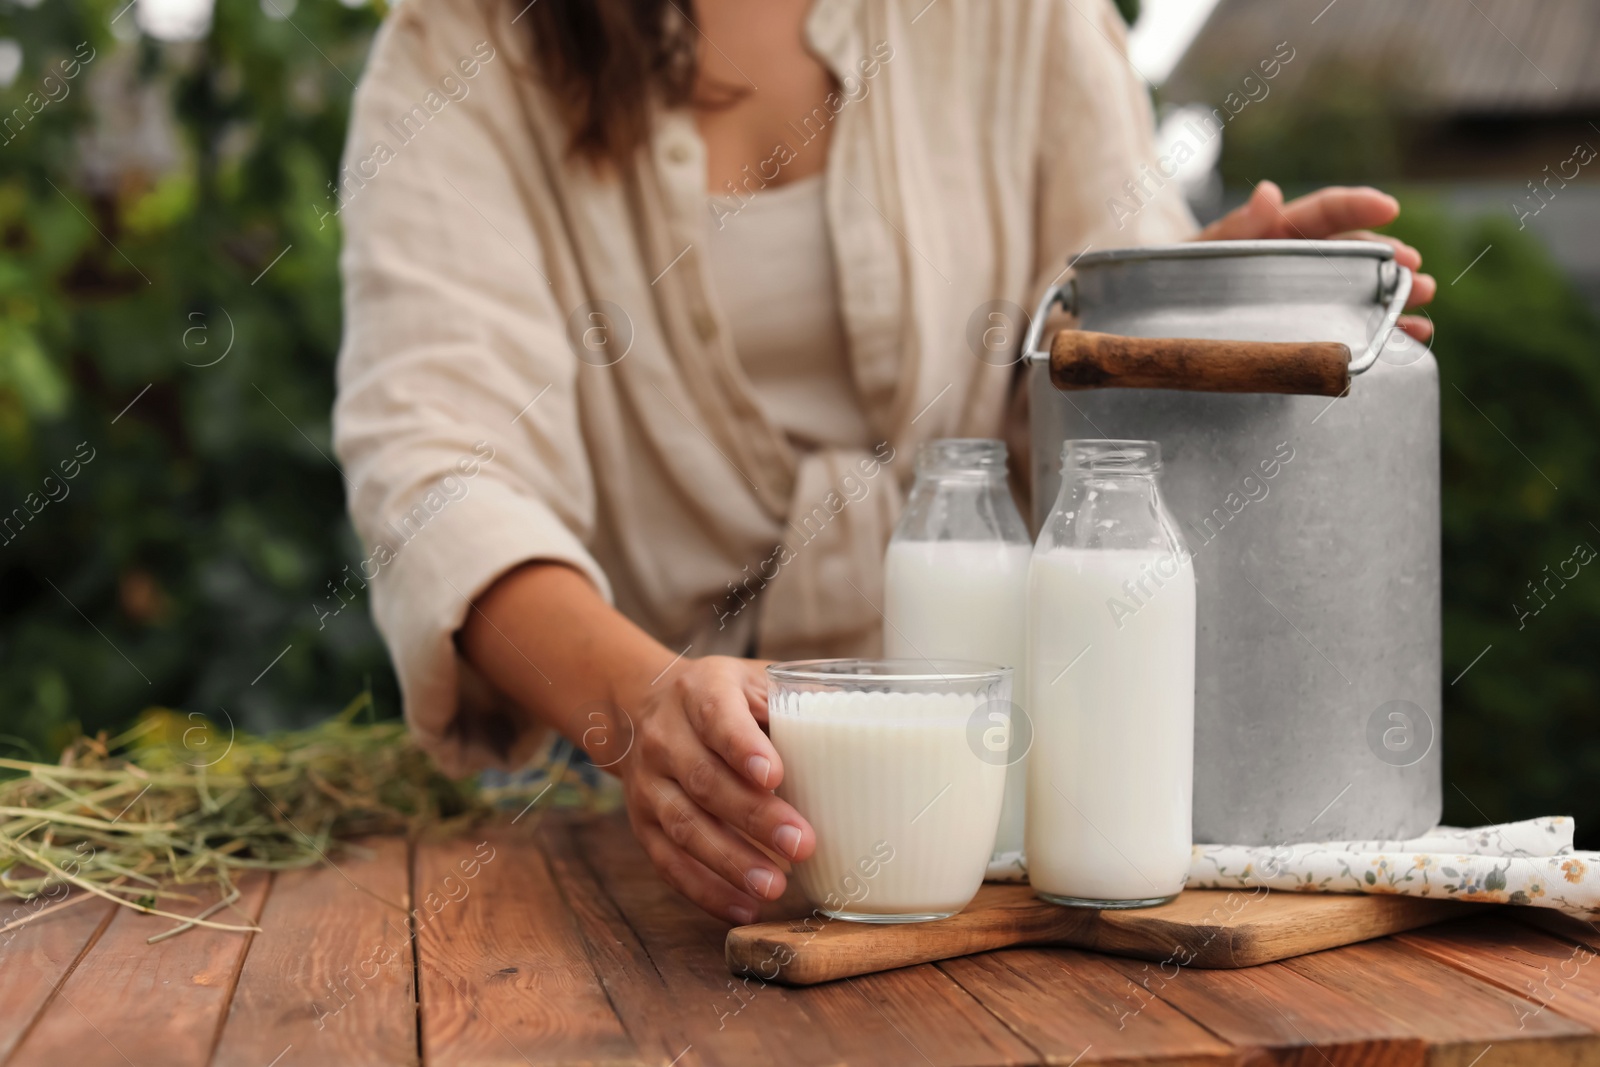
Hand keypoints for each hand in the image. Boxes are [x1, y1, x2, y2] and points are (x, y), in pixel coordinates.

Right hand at [616, 655, 814, 924]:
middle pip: (705, 780)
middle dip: (754, 817)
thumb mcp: (754, 682)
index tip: (774, 775)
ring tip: (774, 887)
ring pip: (685, 826)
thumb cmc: (722, 698)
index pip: (717, 718)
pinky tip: (743, 907)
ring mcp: (650, 784)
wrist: (643, 705)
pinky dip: (704, 889)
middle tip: (802, 844)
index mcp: (700, 692)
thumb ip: (799, 702)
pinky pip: (668, 862)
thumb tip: (866, 726)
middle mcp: (666, 737)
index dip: (743, 747)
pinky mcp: (643, 823)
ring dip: (730, 861)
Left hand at [1196, 180, 1435, 341]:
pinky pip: (1350, 326)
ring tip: (1421, 307)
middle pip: (1354, 252)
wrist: (1155, 309)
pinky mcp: (1307, 325)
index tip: (1388, 206)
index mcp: (1276, 232)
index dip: (1356, 206)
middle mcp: (1300, 259)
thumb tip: (1267, 194)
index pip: (1323, 211)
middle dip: (1390, 258)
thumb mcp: (1197, 250)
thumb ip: (1231, 228)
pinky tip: (1410, 341)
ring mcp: (1306, 293)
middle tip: (1415, 270)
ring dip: (1395, 297)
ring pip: (1361, 289)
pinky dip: (1383, 332)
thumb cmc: (1177, 273)